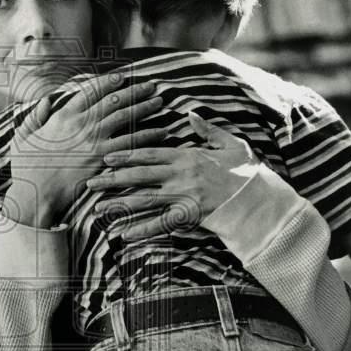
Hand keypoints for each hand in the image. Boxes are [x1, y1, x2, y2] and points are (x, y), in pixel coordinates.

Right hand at [3, 73, 167, 227]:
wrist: (35, 191)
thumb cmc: (26, 167)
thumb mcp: (23, 135)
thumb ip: (35, 116)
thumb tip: (45, 100)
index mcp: (64, 115)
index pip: (91, 91)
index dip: (109, 81)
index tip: (122, 76)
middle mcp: (82, 123)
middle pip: (114, 101)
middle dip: (134, 91)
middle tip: (150, 86)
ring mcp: (94, 140)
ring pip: (125, 118)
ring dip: (144, 108)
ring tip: (159, 102)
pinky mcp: (103, 158)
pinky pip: (130, 143)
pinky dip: (147, 135)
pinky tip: (160, 131)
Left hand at [86, 111, 260, 240]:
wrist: (260, 198)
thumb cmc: (246, 171)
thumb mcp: (230, 143)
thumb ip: (208, 130)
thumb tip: (191, 115)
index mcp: (187, 156)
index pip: (149, 153)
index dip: (125, 154)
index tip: (106, 156)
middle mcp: (180, 175)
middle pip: (139, 175)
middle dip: (112, 178)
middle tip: (89, 181)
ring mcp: (183, 196)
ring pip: (144, 199)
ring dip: (119, 204)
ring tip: (97, 209)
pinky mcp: (190, 216)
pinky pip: (161, 224)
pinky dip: (141, 230)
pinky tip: (123, 235)